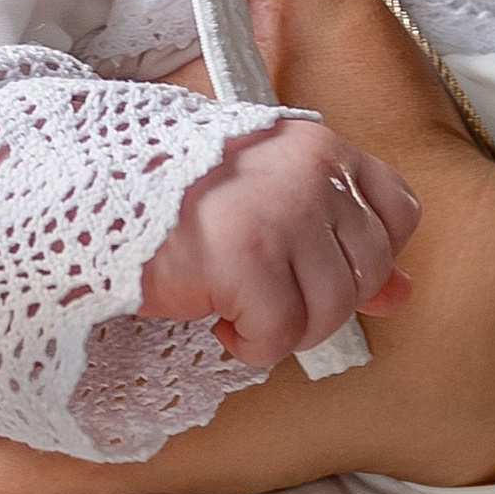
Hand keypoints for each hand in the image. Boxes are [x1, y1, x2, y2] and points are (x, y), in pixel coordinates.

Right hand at [141, 117, 419, 365]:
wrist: (94, 198)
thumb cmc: (178, 200)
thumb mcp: (268, 200)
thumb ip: (337, 238)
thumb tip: (400, 294)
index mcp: (319, 147)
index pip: (399, 210)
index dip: (371, 257)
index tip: (326, 272)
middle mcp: (311, 172)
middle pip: (367, 271)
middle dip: (321, 303)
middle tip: (268, 299)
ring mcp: (282, 214)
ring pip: (331, 309)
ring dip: (286, 329)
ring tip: (240, 312)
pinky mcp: (246, 259)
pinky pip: (281, 334)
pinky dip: (252, 346)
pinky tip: (219, 323)